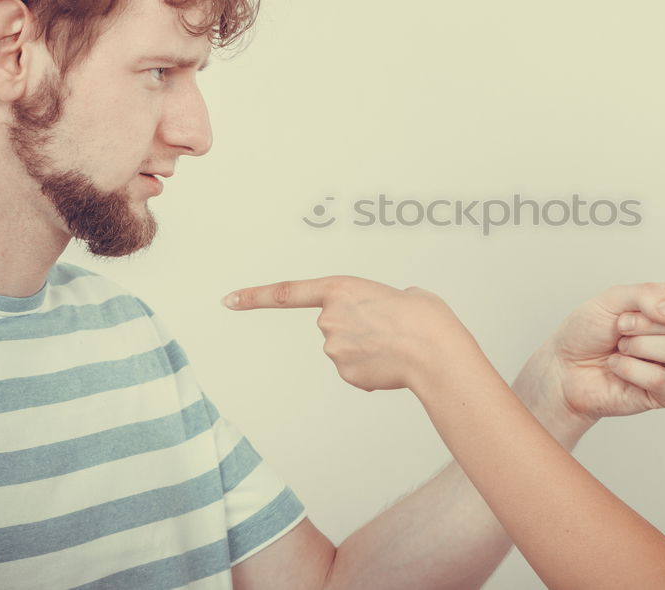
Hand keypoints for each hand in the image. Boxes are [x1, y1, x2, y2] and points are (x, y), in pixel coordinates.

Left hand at [223, 276, 478, 392]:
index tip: (230, 300)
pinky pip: (355, 369)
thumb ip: (375, 301)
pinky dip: (372, 367)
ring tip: (395, 344)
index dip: (255, 297)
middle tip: (388, 326)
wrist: (435, 351)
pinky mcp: (346, 374)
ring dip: (367, 348)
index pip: (286, 293)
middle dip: (357, 327)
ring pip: (345, 349)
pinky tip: (392, 363)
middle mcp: (329, 319)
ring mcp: (334, 350)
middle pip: (333, 324)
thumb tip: (376, 319)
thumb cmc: (424, 317)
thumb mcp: (401, 292)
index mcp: (339, 289)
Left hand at [524, 282, 664, 429]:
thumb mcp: (614, 298)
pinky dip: (633, 370)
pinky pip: (664, 380)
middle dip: (648, 321)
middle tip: (621, 327)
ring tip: (620, 348)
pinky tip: (619, 369)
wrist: (565, 368)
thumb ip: (650, 298)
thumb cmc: (588, 329)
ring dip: (639, 345)